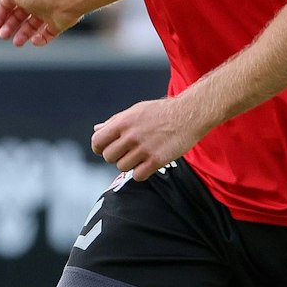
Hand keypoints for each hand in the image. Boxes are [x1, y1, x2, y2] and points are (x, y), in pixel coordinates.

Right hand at [0, 0, 80, 46]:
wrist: (63, 0)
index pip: (6, 5)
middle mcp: (34, 2)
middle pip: (18, 16)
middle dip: (9, 26)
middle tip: (4, 36)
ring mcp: (46, 13)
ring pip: (32, 26)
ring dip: (23, 34)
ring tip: (17, 43)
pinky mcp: (58, 23)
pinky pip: (47, 34)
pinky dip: (40, 39)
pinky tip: (35, 41)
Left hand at [92, 97, 208, 180]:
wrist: (189, 115)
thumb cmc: (161, 112)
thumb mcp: (135, 111)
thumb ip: (115, 122)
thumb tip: (97, 129)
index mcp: (123, 122)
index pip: (98, 141)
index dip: (99, 147)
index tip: (106, 149)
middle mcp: (131, 136)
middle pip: (108, 157)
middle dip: (115, 156)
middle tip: (127, 152)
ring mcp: (144, 149)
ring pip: (122, 167)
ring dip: (129, 164)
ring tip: (140, 155)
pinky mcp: (157, 160)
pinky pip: (137, 175)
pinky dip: (140, 172)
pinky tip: (147, 163)